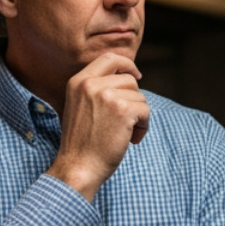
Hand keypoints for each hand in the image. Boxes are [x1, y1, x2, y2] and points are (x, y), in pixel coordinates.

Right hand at [47, 52, 148, 201]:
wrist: (78, 166)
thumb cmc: (82, 143)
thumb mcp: (79, 106)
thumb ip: (96, 90)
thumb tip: (128, 78)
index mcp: (78, 81)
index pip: (109, 58)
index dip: (127, 64)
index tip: (137, 76)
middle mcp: (91, 84)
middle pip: (129, 80)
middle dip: (134, 100)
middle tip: (126, 121)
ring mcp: (107, 95)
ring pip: (140, 96)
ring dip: (139, 116)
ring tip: (126, 133)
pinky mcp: (123, 110)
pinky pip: (146, 111)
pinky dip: (144, 126)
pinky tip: (132, 139)